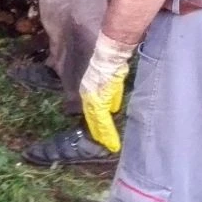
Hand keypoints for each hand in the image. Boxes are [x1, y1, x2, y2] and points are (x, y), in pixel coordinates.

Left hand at [79, 32, 138, 151]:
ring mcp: (91, 99)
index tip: (100, 130)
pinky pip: (102, 121)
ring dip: (102, 134)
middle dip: (98, 130)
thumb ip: (112, 96)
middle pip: (92, 117)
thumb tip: (113, 108)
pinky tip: (110, 140)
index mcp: (90, 89)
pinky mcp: (98, 102)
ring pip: (96, 121)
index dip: (96, 120)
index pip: (93, 109)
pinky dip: (107, 132)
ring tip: (106, 144)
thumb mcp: (112, 82)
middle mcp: (88, 95)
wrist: (110, 57)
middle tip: (102, 142)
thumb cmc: (112, 64)